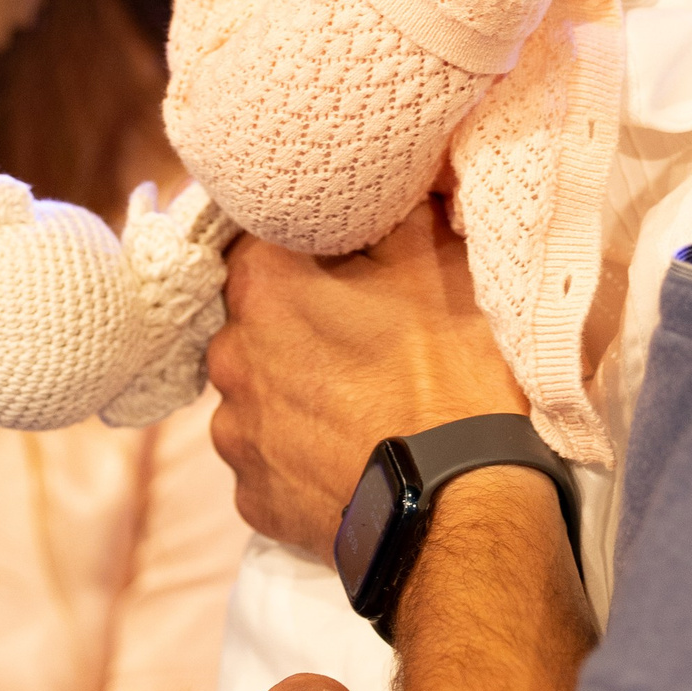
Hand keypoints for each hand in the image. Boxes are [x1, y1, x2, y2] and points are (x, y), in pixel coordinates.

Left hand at [206, 201, 522, 556]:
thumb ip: (399, 209)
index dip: (307, 242)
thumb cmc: (451, 375)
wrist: (462, 507)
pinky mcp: (255, 500)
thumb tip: (393, 183)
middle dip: (303, 320)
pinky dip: (305, 455)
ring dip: (300, 391)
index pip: (261, 238)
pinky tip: (355, 454)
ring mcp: (236, 436)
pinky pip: (273, 460)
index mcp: (262, 289)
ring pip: (262, 392)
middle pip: (259, 319)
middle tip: (368, 332)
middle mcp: (229, 358)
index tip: (346, 255)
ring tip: (366, 404)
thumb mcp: (439, 263)